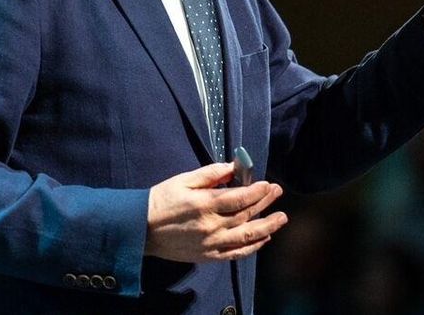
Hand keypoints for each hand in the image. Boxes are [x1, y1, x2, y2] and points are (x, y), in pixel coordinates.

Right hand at [146, 162, 287, 262]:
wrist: (141, 229)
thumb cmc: (161, 200)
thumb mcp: (183, 180)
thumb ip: (210, 174)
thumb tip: (233, 167)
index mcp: (204, 204)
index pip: (239, 198)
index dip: (256, 191)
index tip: (268, 184)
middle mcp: (211, 226)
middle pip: (246, 214)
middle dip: (264, 202)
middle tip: (278, 192)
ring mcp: (211, 244)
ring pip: (246, 236)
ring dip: (267, 226)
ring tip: (281, 218)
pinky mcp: (208, 256)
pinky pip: (236, 253)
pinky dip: (252, 247)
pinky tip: (263, 238)